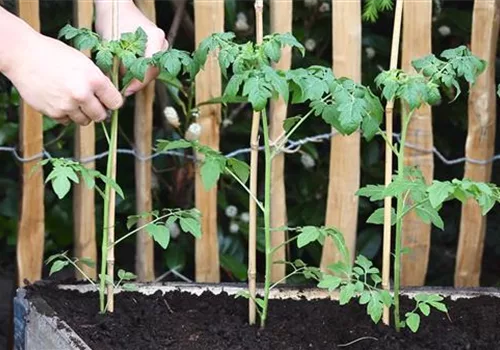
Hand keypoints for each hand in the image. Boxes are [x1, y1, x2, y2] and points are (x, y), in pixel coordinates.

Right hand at [3, 32, 122, 125]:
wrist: (24, 56)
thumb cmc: (54, 55)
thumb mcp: (84, 62)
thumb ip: (98, 80)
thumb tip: (112, 97)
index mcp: (94, 79)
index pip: (116, 103)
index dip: (112, 101)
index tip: (108, 100)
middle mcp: (82, 94)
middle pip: (101, 116)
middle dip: (98, 110)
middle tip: (91, 102)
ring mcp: (67, 106)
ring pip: (85, 121)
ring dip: (82, 114)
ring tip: (73, 99)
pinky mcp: (54, 113)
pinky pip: (67, 121)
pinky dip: (66, 114)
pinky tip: (60, 99)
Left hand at [95, 0, 168, 96]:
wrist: (114, 6)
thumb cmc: (112, 20)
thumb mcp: (112, 45)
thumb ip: (119, 66)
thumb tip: (119, 87)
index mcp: (156, 40)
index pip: (150, 69)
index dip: (137, 83)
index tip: (125, 90)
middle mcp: (162, 43)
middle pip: (153, 71)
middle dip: (138, 81)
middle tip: (124, 89)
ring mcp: (160, 45)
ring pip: (152, 69)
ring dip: (139, 77)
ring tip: (125, 83)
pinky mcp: (155, 47)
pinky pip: (149, 64)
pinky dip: (139, 70)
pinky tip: (128, 74)